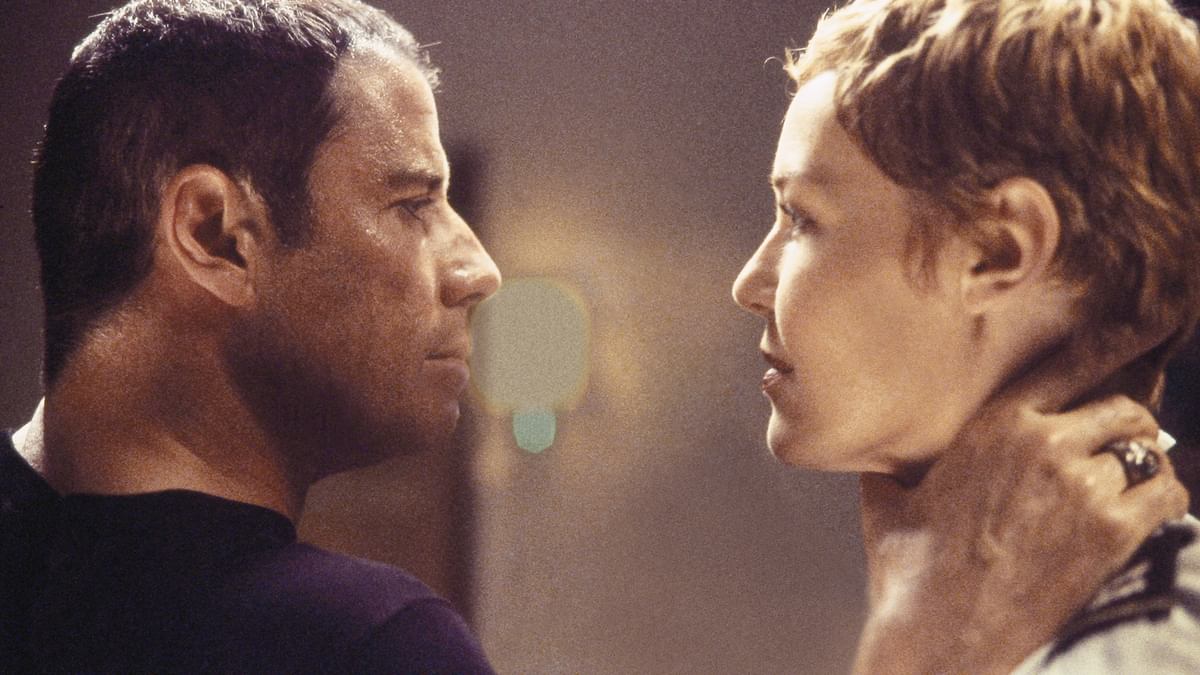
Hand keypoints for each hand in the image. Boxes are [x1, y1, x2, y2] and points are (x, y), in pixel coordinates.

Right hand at [853, 339, 1189, 674]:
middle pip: (1121, 410)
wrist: (939, 630)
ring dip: (1144, 466)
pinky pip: (1166, 494)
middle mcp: (1044, 443)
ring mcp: (1082, 486)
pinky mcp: (1112, 531)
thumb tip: (877, 459)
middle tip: (1126, 442)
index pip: (1069, 366)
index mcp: (994, 424)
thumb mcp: (885, 502)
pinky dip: (1166, 498)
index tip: (1129, 343)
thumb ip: (890, 468)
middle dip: (1129, 425)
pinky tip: (1152, 511)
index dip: (1106, 353)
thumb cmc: (910, 570)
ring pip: (1146, 452)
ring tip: (1137, 482)